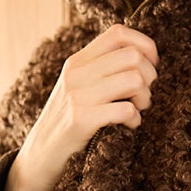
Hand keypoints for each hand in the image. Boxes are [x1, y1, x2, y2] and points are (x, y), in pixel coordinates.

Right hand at [1, 23, 158, 190]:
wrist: (39, 157)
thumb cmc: (66, 123)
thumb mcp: (77, 87)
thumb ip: (101, 69)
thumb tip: (142, 57)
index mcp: (77, 61)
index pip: (118, 33)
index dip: (145, 45)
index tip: (150, 66)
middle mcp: (76, 73)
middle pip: (133, 56)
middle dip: (150, 76)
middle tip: (144, 95)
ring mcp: (78, 96)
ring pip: (135, 80)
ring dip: (145, 98)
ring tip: (137, 110)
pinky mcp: (81, 120)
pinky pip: (126, 109)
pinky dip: (135, 119)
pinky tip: (129, 126)